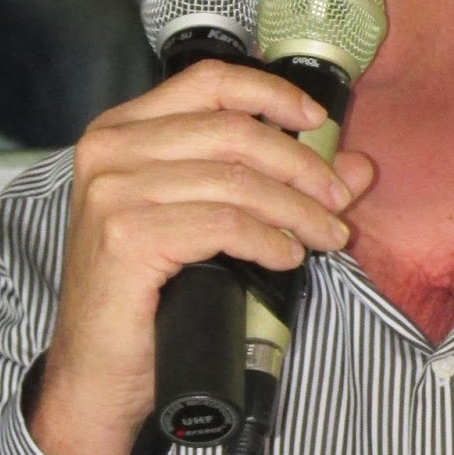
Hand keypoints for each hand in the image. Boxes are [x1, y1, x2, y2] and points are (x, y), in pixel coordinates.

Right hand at [29, 60, 374, 454]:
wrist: (96, 372)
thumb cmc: (147, 294)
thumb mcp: (205, 221)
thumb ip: (271, 183)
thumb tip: (357, 167)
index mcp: (122, 130)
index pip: (210, 82)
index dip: (273, 94)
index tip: (318, 121)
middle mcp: (110, 150)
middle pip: (234, 132)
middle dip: (301, 166)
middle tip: (338, 200)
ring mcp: (113, 193)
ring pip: (236, 182)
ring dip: (296, 211)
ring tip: (326, 236)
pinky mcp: (127, 238)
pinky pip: (223, 225)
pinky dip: (268, 240)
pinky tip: (287, 257)